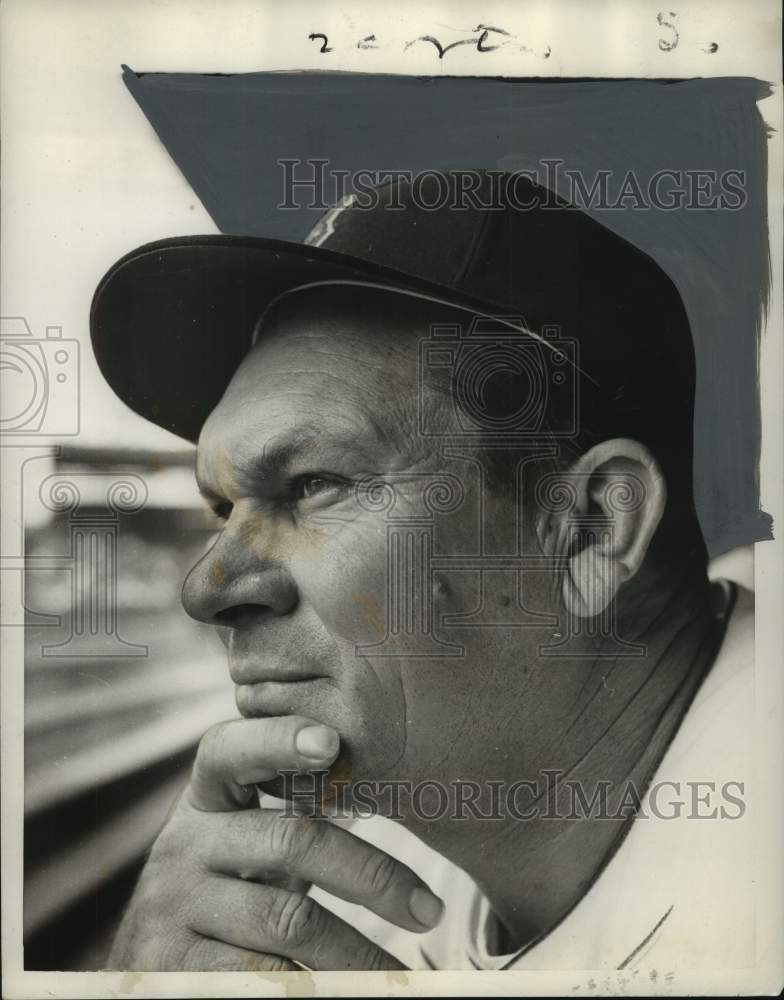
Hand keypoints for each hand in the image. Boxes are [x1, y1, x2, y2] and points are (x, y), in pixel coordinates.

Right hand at [108, 715, 443, 969]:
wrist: (152, 961)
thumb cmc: (227, 884)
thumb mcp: (245, 839)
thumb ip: (293, 814)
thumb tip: (395, 788)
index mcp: (206, 797)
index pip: (229, 750)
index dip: (278, 740)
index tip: (331, 741)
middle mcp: (183, 843)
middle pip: (290, 841)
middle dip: (372, 875)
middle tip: (430, 910)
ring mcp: (172, 906)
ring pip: (288, 920)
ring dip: (358, 953)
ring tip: (403, 977)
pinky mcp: (169, 967)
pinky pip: (261, 974)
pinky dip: (314, 985)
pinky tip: (349, 993)